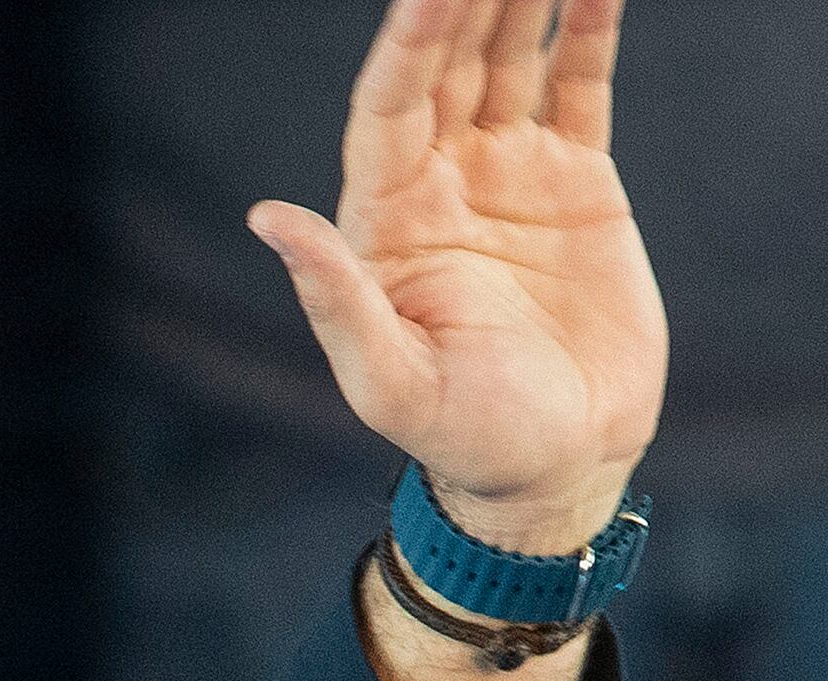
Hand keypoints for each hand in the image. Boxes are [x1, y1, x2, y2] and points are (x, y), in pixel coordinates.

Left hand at [253, 0, 664, 555]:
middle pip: (446, 69)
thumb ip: (335, 298)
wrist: (552, 460)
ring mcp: (507, 174)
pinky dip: (586, 31)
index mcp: (384, 223)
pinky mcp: (574, 180)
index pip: (390, 110)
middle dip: (464, 3)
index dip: (408, 46)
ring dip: (520, 0)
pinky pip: (577, 86)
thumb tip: (268, 218)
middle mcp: (439, 184)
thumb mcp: (389, 379)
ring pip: (507, 61)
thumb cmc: (461, 434)